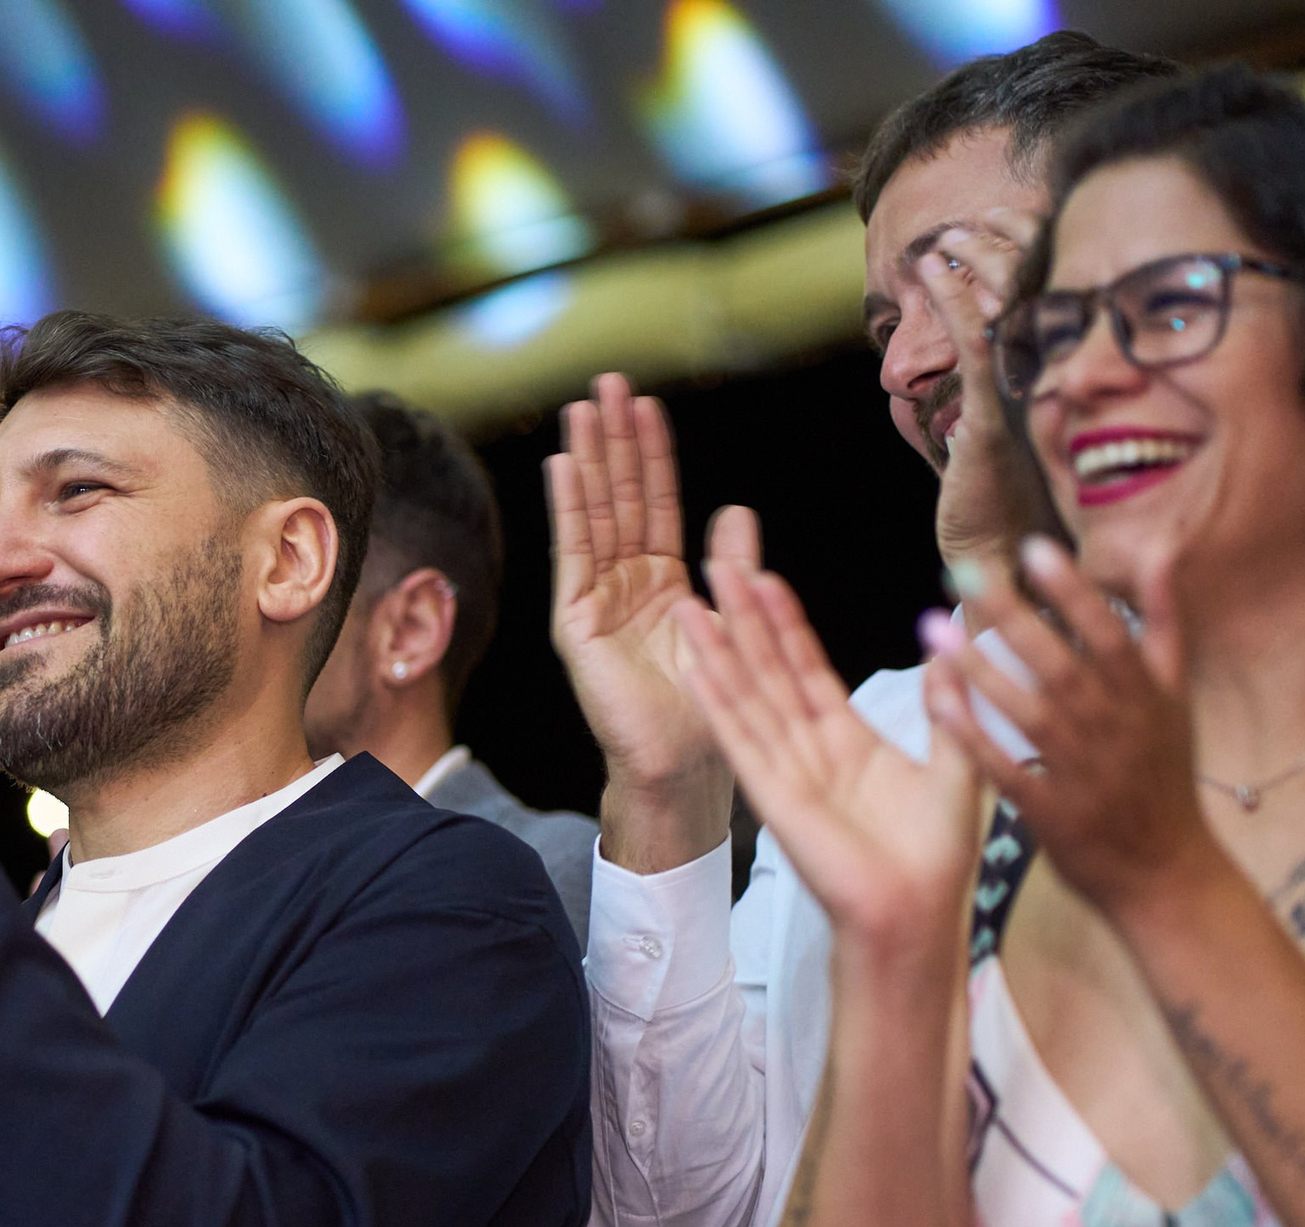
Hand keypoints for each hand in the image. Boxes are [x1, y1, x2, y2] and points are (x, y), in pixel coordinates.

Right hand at [544, 373, 737, 867]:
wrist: (683, 766)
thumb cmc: (710, 710)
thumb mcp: (734, 622)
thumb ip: (733, 568)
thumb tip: (737, 511)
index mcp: (661, 583)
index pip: (656, 503)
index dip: (652, 453)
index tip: (646, 403)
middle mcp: (624, 584)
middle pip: (619, 497)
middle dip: (613, 439)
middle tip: (608, 381)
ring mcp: (596, 601)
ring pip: (594, 514)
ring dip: (589, 458)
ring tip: (584, 406)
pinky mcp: (577, 623)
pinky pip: (573, 554)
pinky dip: (569, 508)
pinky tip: (566, 465)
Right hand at [673, 560, 981, 951]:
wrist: (916, 915)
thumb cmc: (937, 858)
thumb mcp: (957, 766)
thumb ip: (951, 707)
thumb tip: (952, 650)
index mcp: (847, 742)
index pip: (807, 669)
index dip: (785, 624)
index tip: (765, 578)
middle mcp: (808, 751)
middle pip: (767, 672)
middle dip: (743, 620)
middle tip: (718, 567)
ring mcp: (785, 772)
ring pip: (746, 698)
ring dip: (717, 651)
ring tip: (690, 605)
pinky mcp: (773, 797)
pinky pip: (741, 742)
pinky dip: (718, 704)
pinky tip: (696, 668)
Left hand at [922, 212, 1048, 579]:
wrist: (1008, 564)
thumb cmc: (1013, 504)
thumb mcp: (1016, 433)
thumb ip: (1009, 391)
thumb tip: (981, 354)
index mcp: (1060, 377)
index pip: (1050, 295)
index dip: (1032, 249)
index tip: (1005, 216)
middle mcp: (1048, 381)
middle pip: (1035, 290)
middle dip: (1008, 245)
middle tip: (980, 214)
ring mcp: (1022, 398)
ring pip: (1005, 310)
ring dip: (976, 263)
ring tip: (948, 235)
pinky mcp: (990, 420)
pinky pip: (974, 347)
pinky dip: (952, 302)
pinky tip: (932, 271)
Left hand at [926, 537, 1214, 916]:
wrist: (1167, 873)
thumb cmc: (1163, 778)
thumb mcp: (1176, 701)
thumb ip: (1165, 628)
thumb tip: (1162, 554)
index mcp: (1145, 698)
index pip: (1108, 634)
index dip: (1072, 592)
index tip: (1032, 548)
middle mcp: (1115, 729)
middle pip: (1060, 664)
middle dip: (1013, 617)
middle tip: (961, 571)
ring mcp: (1082, 773)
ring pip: (1027, 713)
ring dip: (979, 670)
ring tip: (930, 628)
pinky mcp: (1051, 812)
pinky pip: (1005, 768)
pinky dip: (973, 735)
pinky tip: (937, 702)